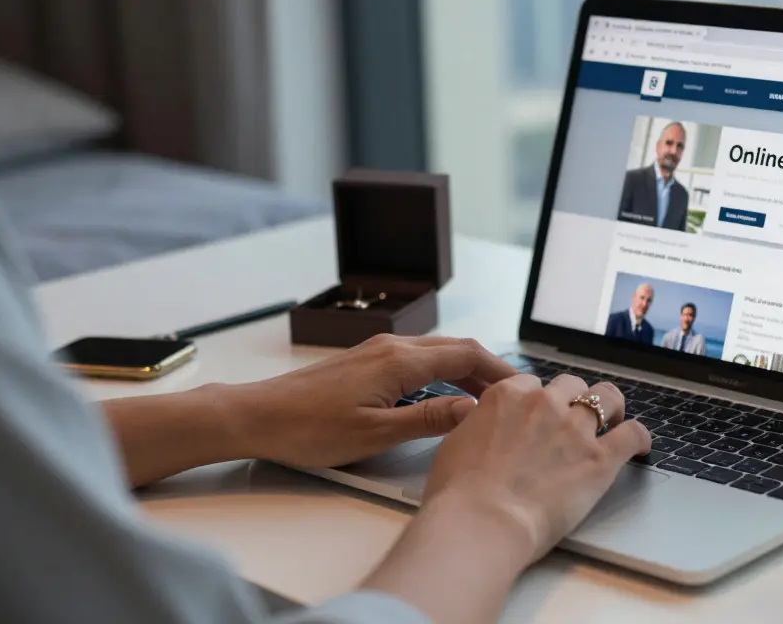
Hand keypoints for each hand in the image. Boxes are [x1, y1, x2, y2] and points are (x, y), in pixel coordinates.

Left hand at [230, 334, 515, 468]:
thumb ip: (428, 419)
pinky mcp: (365, 360)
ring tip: (486, 397)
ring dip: (465, 369)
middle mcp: (392, 347)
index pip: (466, 354)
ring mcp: (376, 351)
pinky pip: (417, 358)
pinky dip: (441, 370)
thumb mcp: (374, 434)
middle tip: (514, 396)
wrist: (257, 415)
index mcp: (400, 362)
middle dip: (489, 369)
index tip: (525, 388)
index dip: (500, 370)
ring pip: (436, 351)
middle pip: (456, 348)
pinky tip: (444, 393)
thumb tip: (473, 409)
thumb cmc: (308, 429)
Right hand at [421, 373, 652, 562]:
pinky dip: (639, 437)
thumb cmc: (459, 492)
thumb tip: (482, 425)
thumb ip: (477, 425)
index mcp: (508, 395)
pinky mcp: (600, 458)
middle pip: (571, 385)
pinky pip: (632, 434)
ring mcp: (575, 428)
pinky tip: (640, 445)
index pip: (532, 383)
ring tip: (614, 419)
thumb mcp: (455, 443)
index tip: (539, 414)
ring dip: (611, 408)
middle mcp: (544, 403)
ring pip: (607, 399)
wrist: (482, 520)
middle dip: (574, 399)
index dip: (538, 399)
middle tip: (574, 419)